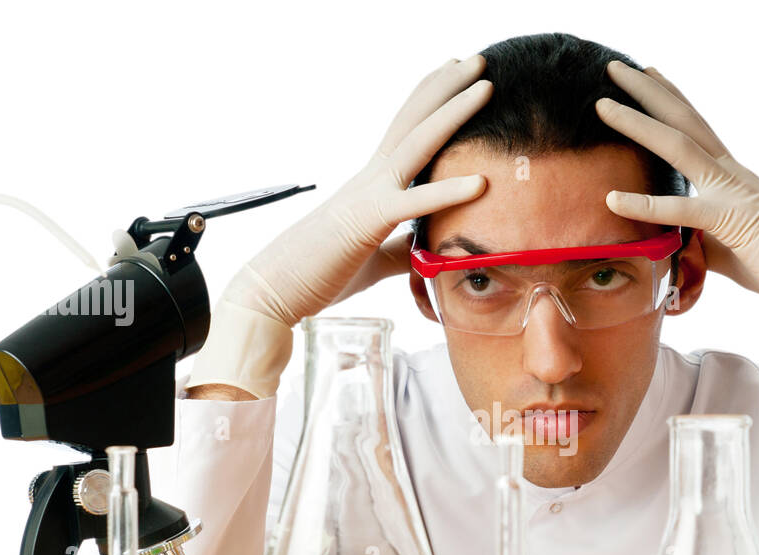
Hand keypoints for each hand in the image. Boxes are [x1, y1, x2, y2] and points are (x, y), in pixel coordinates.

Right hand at [188, 57, 492, 398]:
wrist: (272, 291)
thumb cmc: (317, 274)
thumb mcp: (371, 258)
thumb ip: (399, 250)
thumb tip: (423, 251)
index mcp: (371, 184)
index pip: (405, 132)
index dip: (430, 100)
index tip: (456, 74)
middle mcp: (370, 178)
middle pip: (413, 120)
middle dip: (446, 86)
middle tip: (478, 59)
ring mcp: (368, 195)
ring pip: (416, 143)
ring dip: (452, 112)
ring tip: (486, 84)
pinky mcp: (367, 224)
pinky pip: (413, 204)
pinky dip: (448, 191)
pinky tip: (482, 181)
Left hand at [595, 60, 758, 386]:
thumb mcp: (731, 248)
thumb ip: (702, 240)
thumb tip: (679, 244)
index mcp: (733, 177)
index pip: (696, 128)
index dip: (671, 99)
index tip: (647, 74)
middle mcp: (732, 174)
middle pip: (684, 121)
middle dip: (647, 92)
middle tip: (613, 67)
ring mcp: (733, 192)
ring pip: (680, 146)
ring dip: (639, 123)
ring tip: (603, 105)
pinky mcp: (734, 221)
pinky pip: (684, 209)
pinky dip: (645, 204)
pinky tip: (612, 198)